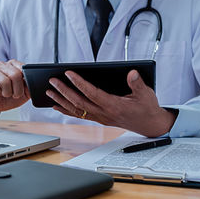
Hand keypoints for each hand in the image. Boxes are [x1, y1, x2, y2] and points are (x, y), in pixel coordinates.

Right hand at [0, 59, 29, 114]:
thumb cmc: (6, 97)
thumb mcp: (23, 94)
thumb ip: (30, 88)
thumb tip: (35, 85)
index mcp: (13, 66)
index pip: (24, 69)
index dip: (24, 82)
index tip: (22, 90)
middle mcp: (2, 65)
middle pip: (15, 75)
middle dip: (17, 90)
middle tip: (13, 95)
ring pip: (4, 81)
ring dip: (6, 93)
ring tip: (3, 94)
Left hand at [46, 70, 176, 136]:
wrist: (149, 125)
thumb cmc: (147, 108)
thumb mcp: (146, 94)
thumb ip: (137, 83)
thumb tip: (131, 73)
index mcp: (114, 106)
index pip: (92, 93)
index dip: (79, 83)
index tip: (69, 73)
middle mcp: (104, 113)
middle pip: (79, 102)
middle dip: (64, 91)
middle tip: (52, 81)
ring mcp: (100, 118)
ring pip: (77, 110)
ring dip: (62, 101)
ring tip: (49, 92)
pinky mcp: (99, 119)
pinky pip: (80, 115)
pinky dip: (67, 111)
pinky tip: (57, 106)